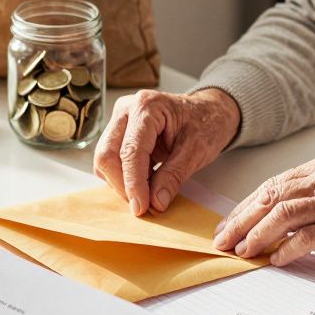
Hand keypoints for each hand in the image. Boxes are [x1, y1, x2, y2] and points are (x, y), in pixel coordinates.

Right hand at [94, 88, 240, 215]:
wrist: (209, 112)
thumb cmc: (206, 123)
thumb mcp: (197, 151)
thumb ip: (174, 176)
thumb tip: (155, 201)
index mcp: (147, 106)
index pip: (131, 151)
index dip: (133, 183)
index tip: (141, 207)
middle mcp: (127, 109)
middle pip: (108, 154)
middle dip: (123, 184)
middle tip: (143, 205)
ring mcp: (120, 120)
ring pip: (105, 159)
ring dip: (122, 182)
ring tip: (147, 191)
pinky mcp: (119, 132)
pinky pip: (110, 160)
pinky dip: (123, 177)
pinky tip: (143, 180)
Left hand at [213, 153, 314, 265]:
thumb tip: (287, 215)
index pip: (273, 185)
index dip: (246, 206)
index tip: (229, 224)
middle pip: (271, 197)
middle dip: (241, 220)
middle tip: (223, 241)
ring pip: (284, 213)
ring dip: (257, 234)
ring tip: (243, 252)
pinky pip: (311, 236)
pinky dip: (288, 248)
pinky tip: (277, 260)